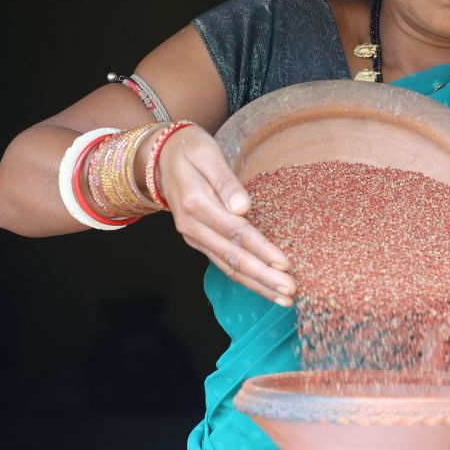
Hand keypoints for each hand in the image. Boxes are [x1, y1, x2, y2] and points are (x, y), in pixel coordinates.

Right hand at [157, 127, 295, 305]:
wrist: (159, 158)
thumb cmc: (189, 150)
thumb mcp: (206, 152)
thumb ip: (224, 179)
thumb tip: (242, 207)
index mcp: (196, 203)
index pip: (235, 232)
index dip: (261, 250)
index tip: (284, 264)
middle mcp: (193, 226)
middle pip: (233, 257)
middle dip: (263, 277)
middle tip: (290, 292)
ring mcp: (195, 237)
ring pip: (228, 267)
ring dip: (257, 285)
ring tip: (284, 300)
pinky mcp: (200, 241)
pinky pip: (224, 264)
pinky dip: (246, 279)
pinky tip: (265, 288)